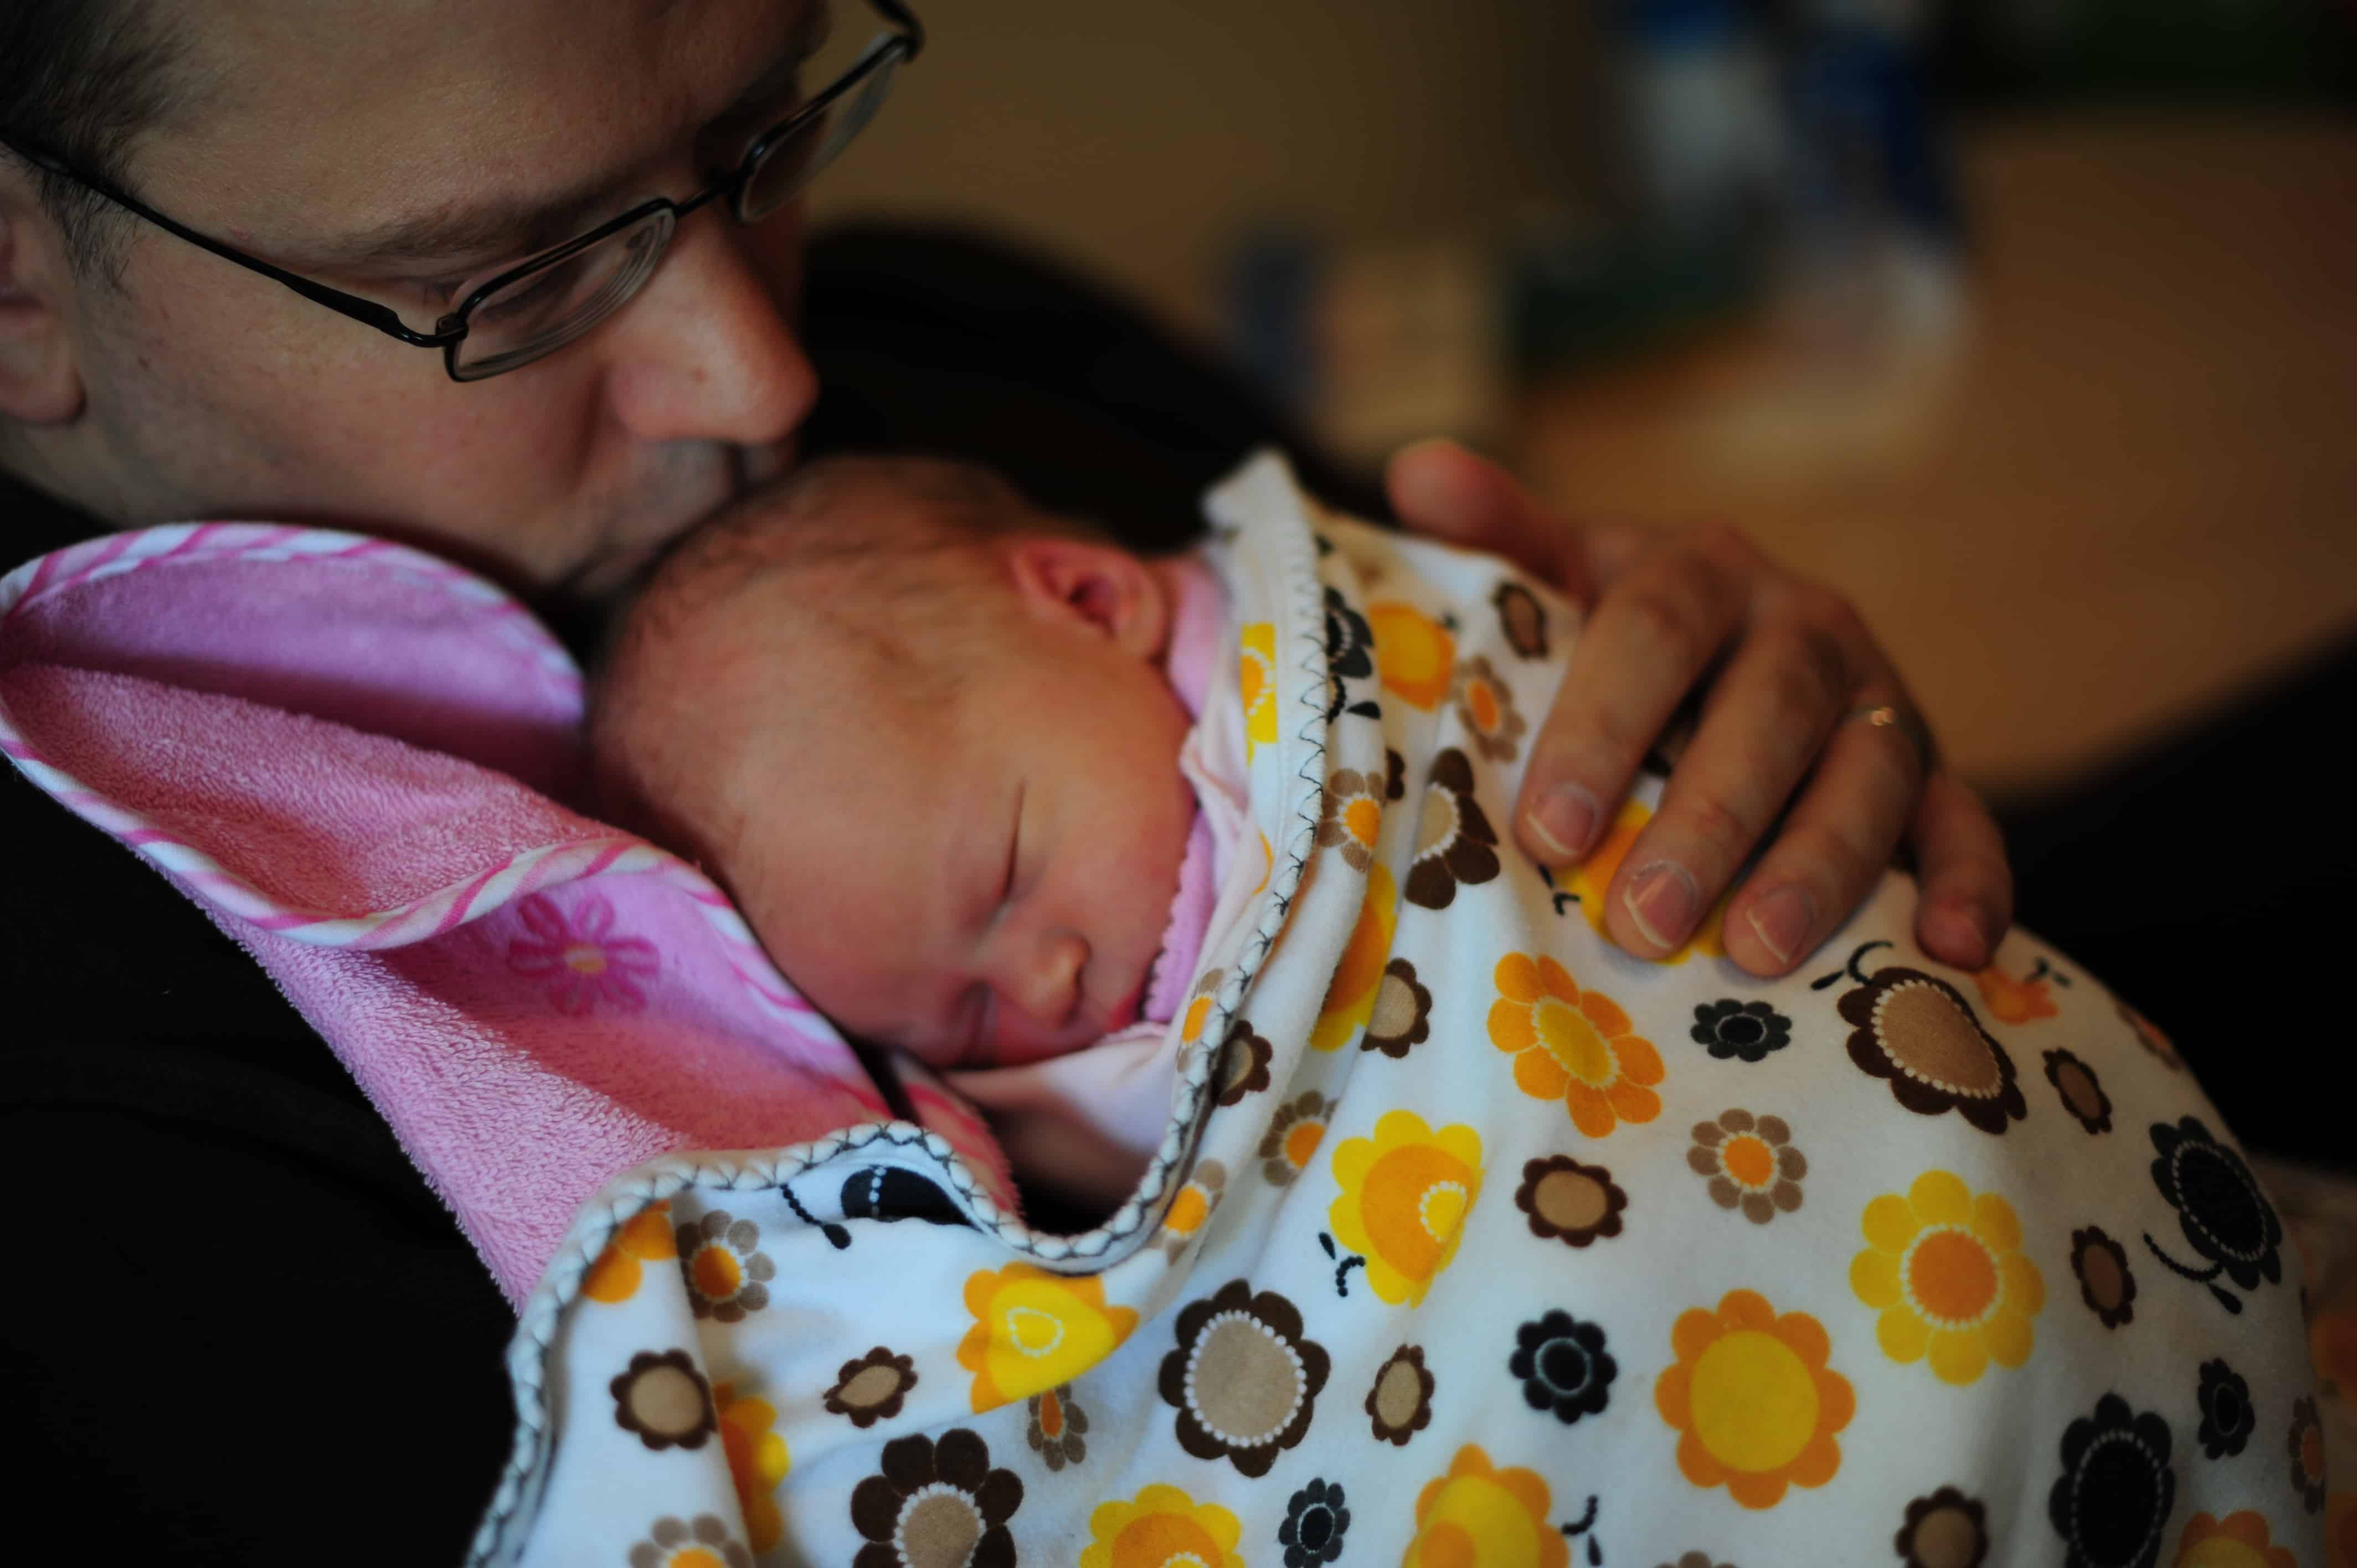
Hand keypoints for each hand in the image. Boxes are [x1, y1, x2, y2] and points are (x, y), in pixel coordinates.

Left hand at [1385, 438, 2011, 975]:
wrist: (1724, 656)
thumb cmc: (1610, 639)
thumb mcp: (1553, 580)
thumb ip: (1496, 536)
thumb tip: (1419, 476)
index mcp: (1700, 573)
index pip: (1652, 632)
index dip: (1600, 729)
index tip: (1545, 831)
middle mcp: (1803, 626)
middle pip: (1768, 711)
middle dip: (1707, 819)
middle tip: (1642, 921)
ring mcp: (1879, 701)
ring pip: (1867, 773)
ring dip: (1818, 865)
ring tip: (1754, 951)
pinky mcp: (1935, 775)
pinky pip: (1967, 824)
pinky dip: (1971, 882)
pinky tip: (1951, 950)